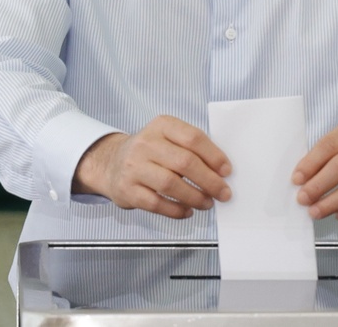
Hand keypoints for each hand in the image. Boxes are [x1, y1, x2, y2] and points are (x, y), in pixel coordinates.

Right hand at [72, 115, 231, 218]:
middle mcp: (145, 143)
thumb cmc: (150, 152)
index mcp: (161, 126)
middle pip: (184, 162)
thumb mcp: (167, 138)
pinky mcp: (127, 189)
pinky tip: (187, 211)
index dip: (214, 156)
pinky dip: (176, 210)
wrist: (111, 162)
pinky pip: (157, 204)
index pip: (193, 138)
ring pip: (171, 184)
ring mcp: (134, 166)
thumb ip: (191, 149)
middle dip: (209, 181)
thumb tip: (220, 172)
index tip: (227, 171)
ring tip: (207, 203)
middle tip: (223, 193)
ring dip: (195, 197)